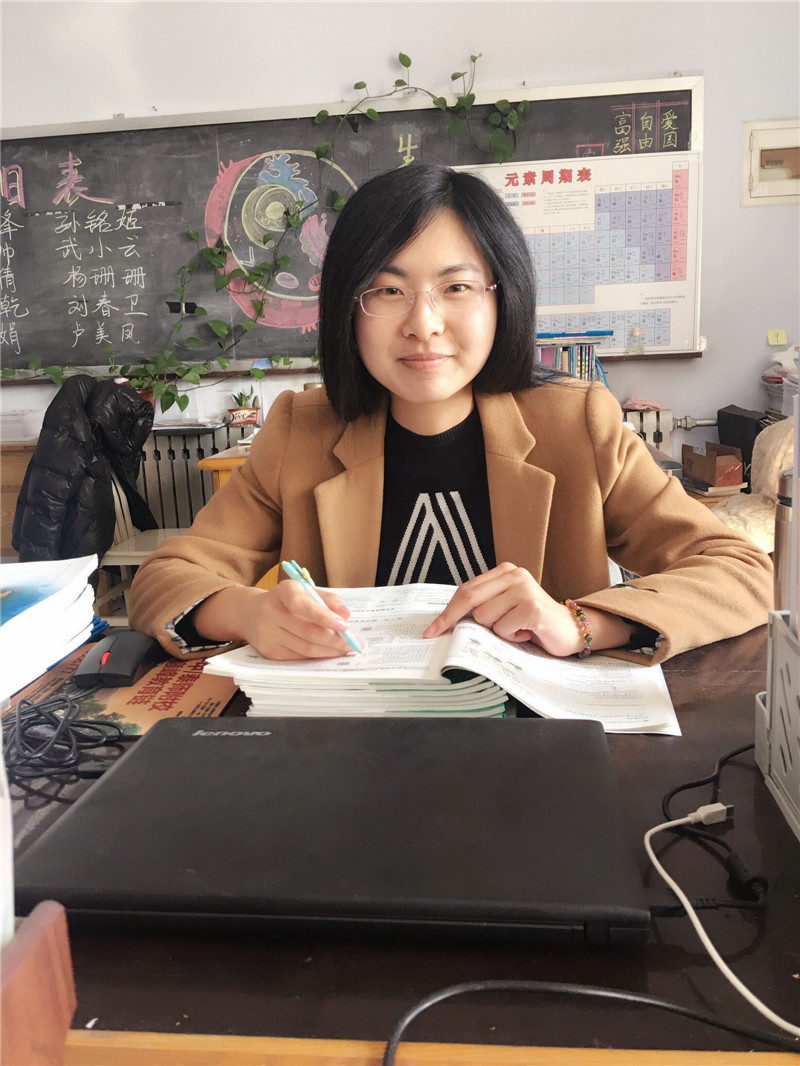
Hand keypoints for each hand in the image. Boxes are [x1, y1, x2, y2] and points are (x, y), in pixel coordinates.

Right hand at [194, 581, 355, 660]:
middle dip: (335, 640)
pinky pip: (299, 657)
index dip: (324, 616)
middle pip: (308, 632)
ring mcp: (267, 634)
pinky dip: (317, 657)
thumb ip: (327, 599)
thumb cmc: (286, 601)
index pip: (302, 605)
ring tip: (346, 650)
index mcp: (283, 591)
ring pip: (305, 648)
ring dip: (330, 651)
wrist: (250, 613)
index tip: (345, 626)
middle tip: (354, 644)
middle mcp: (271, 612)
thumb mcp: (305, 590)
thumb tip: (345, 614)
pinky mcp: (269, 652)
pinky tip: (329, 653)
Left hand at [423, 563, 584, 656]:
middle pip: (470, 599)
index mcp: (505, 572)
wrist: (571, 629)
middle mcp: (515, 575)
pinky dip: (511, 637)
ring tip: (516, 629)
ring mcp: (525, 590)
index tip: (432, 629)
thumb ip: (484, 605)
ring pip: (485, 618)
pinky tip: (526, 633)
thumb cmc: (534, 622)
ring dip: (496, 632)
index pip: (466, 590)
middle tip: (438, 634)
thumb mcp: (505, 607)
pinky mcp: (533, 608)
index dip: (447, 611)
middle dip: (453, 620)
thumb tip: (448, 621)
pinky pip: (503, 628)